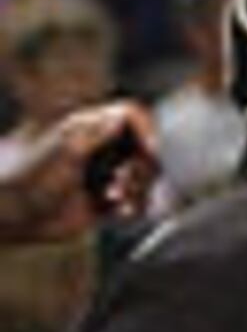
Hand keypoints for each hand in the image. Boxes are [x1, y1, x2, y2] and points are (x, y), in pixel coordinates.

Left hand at [0, 99, 155, 242]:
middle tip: (124, 182)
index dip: (146, 130)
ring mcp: (102, 174)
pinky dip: (136, 206)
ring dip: (139, 188)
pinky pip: (135, 200)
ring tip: (116, 199)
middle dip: (141, 166)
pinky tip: (123, 212)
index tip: (148, 151)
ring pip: (142, 175)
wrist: (10, 215)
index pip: (131, 116)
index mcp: (88, 128)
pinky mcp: (103, 200)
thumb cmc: (27, 179)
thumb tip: (123, 116)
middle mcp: (99, 148)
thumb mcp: (64, 152)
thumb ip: (96, 134)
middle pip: (143, 147)